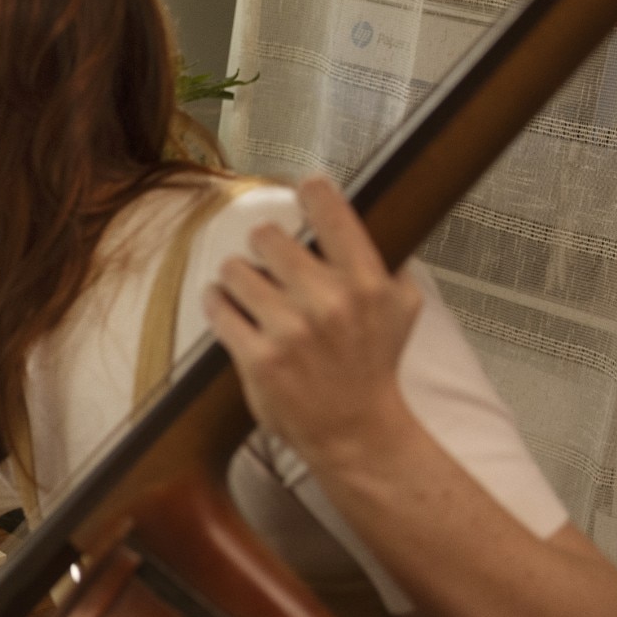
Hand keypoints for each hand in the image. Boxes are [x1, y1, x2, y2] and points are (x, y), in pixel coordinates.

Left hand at [202, 177, 423, 473]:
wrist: (355, 429)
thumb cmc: (373, 364)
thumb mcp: (401, 307)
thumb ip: (385, 261)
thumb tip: (360, 215)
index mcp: (367, 283)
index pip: (332, 213)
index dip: (313, 192)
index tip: (304, 187)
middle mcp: (328, 303)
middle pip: (268, 236)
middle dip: (264, 246)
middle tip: (268, 259)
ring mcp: (290, 332)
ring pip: (235, 269)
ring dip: (236, 275)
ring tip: (245, 286)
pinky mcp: (257, 358)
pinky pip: (218, 307)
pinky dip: (216, 302)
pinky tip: (225, 304)